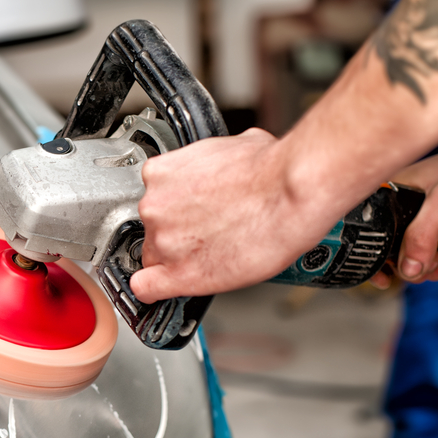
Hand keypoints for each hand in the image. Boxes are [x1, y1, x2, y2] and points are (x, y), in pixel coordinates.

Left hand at [129, 128, 347, 302]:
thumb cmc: (270, 170)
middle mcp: (154, 207)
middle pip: (153, 229)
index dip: (174, 210)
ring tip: (214, 253)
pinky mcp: (179, 273)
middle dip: (178, 233)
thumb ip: (209, 163)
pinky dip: (152, 290)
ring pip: (155, 258)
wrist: (291, 193)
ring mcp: (164, 241)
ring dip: (178, 258)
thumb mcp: (230, 147)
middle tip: (210, 233)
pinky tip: (162, 289)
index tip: (187, 215)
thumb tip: (221, 168)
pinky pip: (146, 288)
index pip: (155, 200)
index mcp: (161, 174)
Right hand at [368, 140, 437, 288]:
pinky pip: (430, 259)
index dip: (376, 259)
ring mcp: (420, 223)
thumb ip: (422, 234)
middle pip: (392, 253)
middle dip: (413, 267)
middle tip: (434, 262)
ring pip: (412, 261)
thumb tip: (407, 269)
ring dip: (432, 269)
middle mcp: (401, 212)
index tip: (387, 276)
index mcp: (390, 197)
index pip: (372, 235)